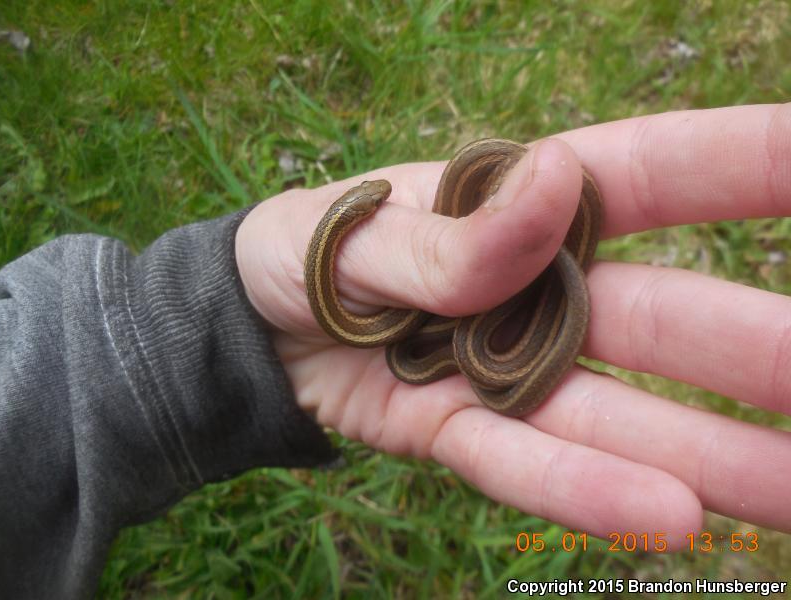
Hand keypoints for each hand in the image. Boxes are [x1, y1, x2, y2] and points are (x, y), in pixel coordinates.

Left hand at [235, 104, 790, 548]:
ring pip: (619, 413)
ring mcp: (504, 370)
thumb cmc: (310, 249)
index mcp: (518, 203)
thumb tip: (554, 181)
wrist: (253, 330)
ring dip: (710, 452)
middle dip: (754, 346)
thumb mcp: (357, 227)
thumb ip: (449, 230)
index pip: (648, 174)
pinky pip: (524, 463)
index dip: (742, 162)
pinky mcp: (458, 431)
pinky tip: (668, 517)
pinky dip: (584, 489)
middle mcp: (536, 289)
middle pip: (662, 316)